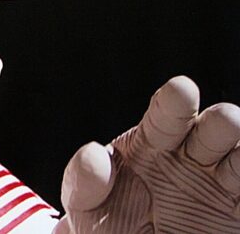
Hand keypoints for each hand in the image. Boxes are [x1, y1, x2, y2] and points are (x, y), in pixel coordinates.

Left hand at [56, 76, 238, 232]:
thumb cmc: (108, 224)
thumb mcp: (88, 206)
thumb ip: (86, 181)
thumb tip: (93, 154)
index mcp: (154, 142)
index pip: (166, 115)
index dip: (175, 100)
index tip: (182, 89)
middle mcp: (193, 155)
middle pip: (214, 130)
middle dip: (222, 122)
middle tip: (226, 120)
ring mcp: (221, 184)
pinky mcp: (238, 212)